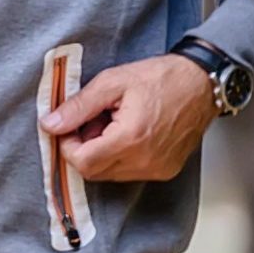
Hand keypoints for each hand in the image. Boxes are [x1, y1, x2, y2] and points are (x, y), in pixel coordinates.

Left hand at [41, 54, 214, 181]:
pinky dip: (121, 157)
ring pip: (111, 174)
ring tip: (113, 124)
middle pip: (94, 172)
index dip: (67, 146)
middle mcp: (146, 161)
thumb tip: (50, 124)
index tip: (68, 128)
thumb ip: (78, 106)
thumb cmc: (161, 78)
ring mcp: (158, 169)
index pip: (83, 162)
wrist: (203, 83)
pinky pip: (130, 173)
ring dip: (102, 153)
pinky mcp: (166, 171)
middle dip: (84, 149)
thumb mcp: (112, 82)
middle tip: (92, 122)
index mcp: (131, 139)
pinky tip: (128, 132)